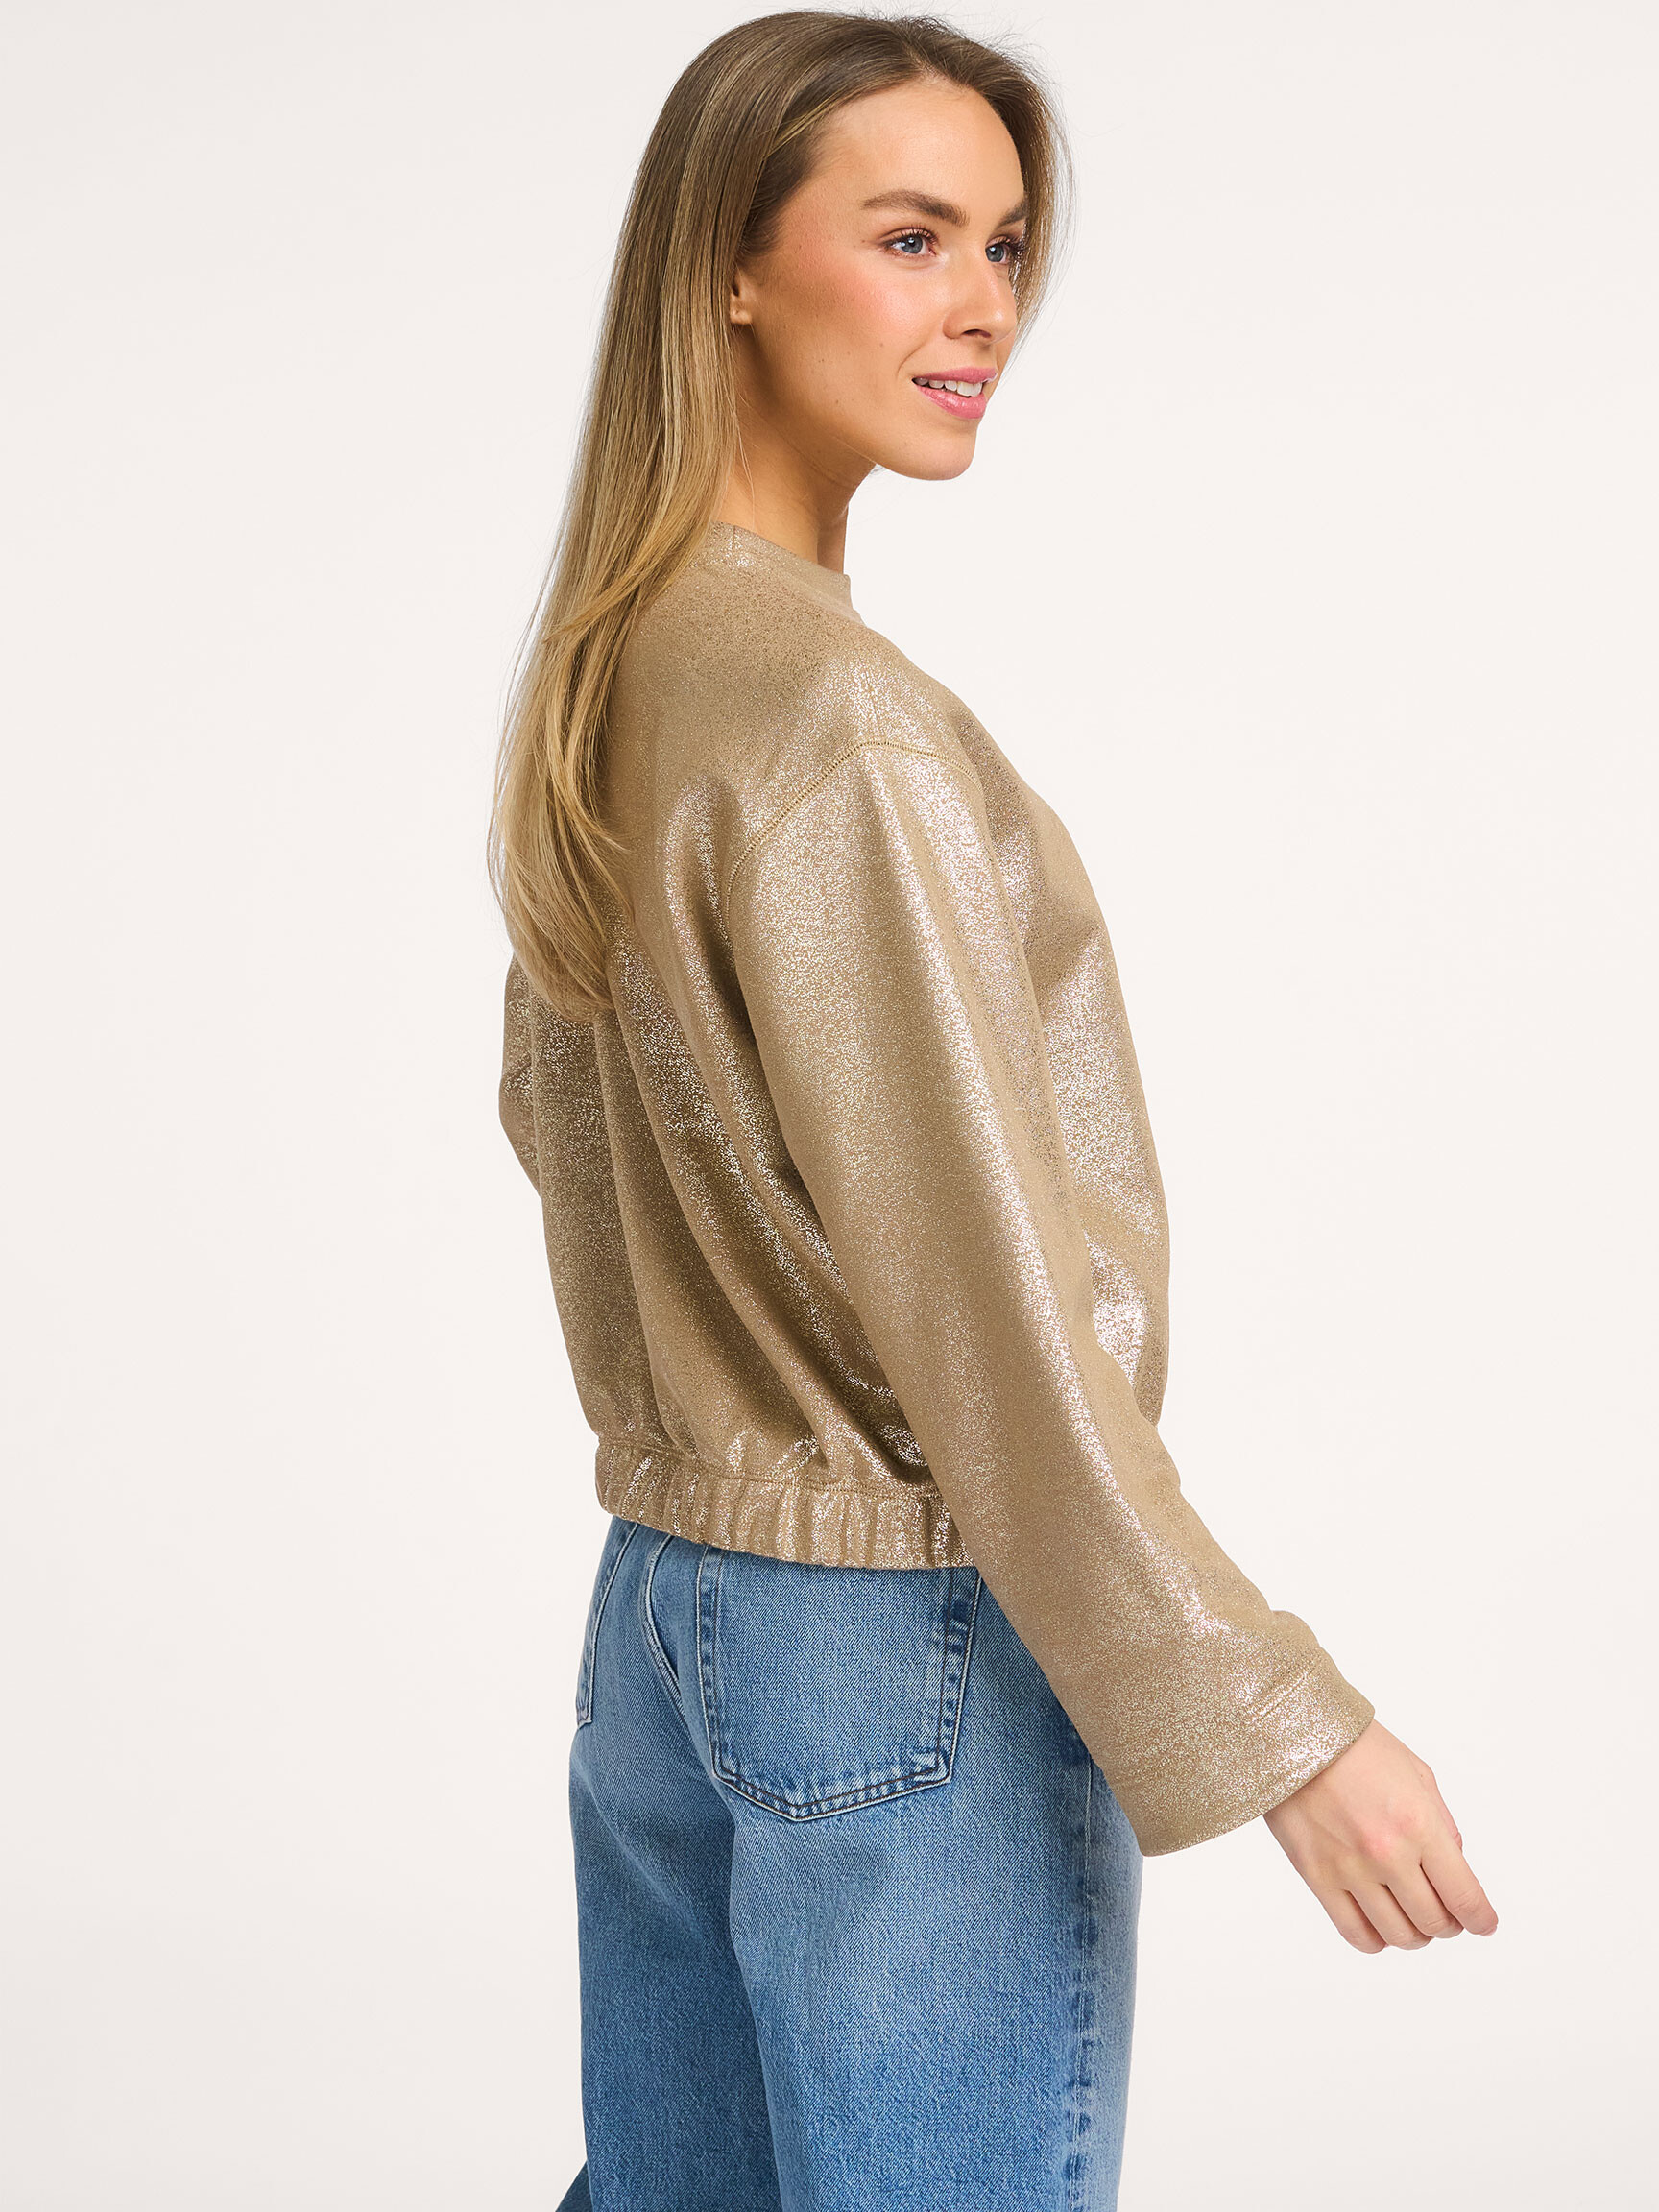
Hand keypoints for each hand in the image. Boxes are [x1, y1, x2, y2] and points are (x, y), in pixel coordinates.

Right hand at [1263, 1719, 1497, 1952]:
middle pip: (1434, 1923)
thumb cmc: (1358, 1747)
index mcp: (1419, 1825)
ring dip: (1416, 1935)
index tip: (1483, 1924)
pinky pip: (1356, 1934)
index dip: (1481, 1920)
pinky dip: (1378, 1940)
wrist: (1294, 1733)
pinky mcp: (1317, 1878)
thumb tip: (1454, 1871)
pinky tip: (1382, 1925)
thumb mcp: (1418, 1774)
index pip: (1464, 1897)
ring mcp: (1349, 1870)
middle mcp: (1387, 1853)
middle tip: (1447, 1914)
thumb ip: (1443, 1826)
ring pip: (1398, 1935)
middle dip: (1449, 1925)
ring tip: (1413, 1917)